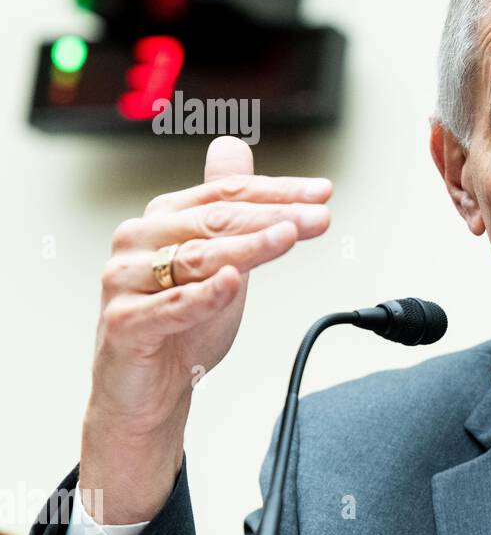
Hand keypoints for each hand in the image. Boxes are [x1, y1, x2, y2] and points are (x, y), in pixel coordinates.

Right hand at [79, 136, 331, 523]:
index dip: (278, 191)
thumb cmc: (183, 324)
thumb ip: (227, 207)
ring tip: (288, 236)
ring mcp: (125, 281)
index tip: (324, 193)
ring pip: (197, 258)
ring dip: (248, 246)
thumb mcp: (218, 258)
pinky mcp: (123, 323)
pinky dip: (205, 294)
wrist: (150, 389)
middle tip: (319, 217)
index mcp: (164, 219)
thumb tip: (233, 145)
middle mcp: (139, 241)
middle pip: (215, 219)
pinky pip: (170, 306)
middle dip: (275, 216)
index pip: (226, 194)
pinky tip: (233, 282)